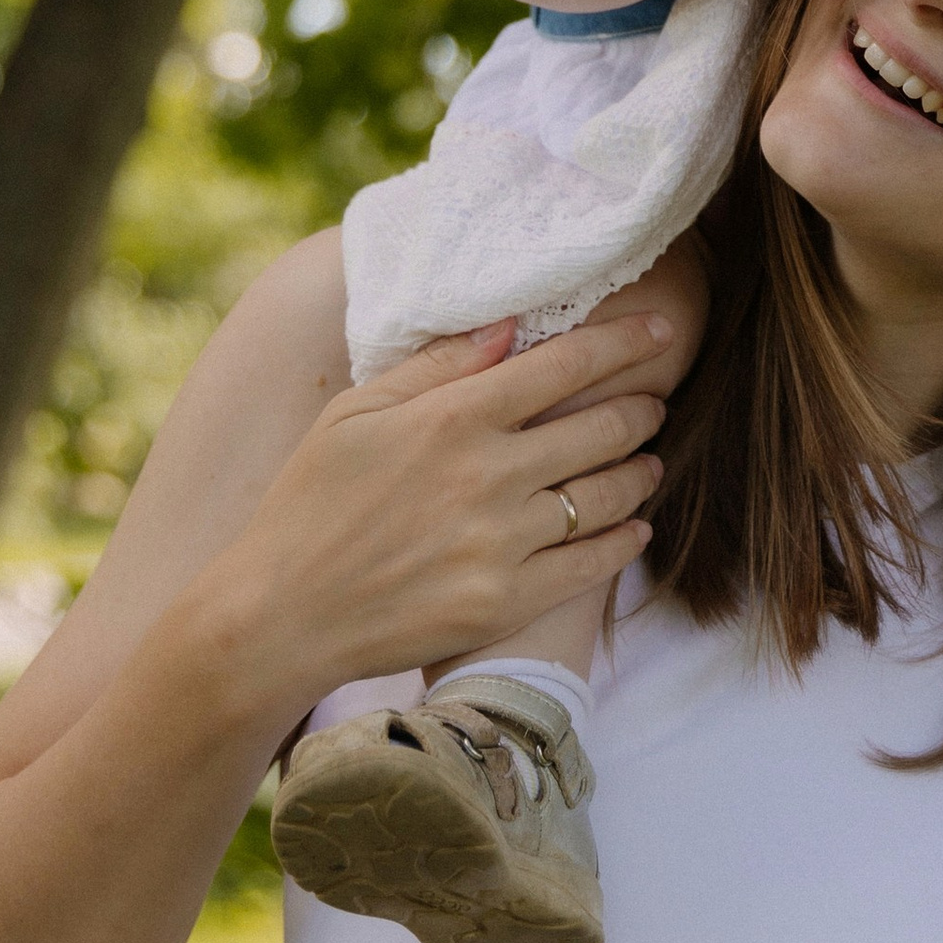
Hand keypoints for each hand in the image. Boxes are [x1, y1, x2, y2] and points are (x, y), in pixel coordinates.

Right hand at [192, 315, 670, 728]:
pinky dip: (625, 540)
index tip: (662, 333)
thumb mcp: (355, 415)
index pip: (564, 365)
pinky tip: (636, 527)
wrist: (280, 616)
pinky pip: (592, 565)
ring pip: (606, 495)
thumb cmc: (309, 503)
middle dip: (642, 409)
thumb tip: (510, 325)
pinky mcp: (507, 602)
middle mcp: (487, 475)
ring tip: (649, 462)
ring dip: (640, 472)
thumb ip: (437, 366)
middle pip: (601, 428)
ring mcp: (502, 543)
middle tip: (655, 403)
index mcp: (451, 418)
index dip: (624, 344)